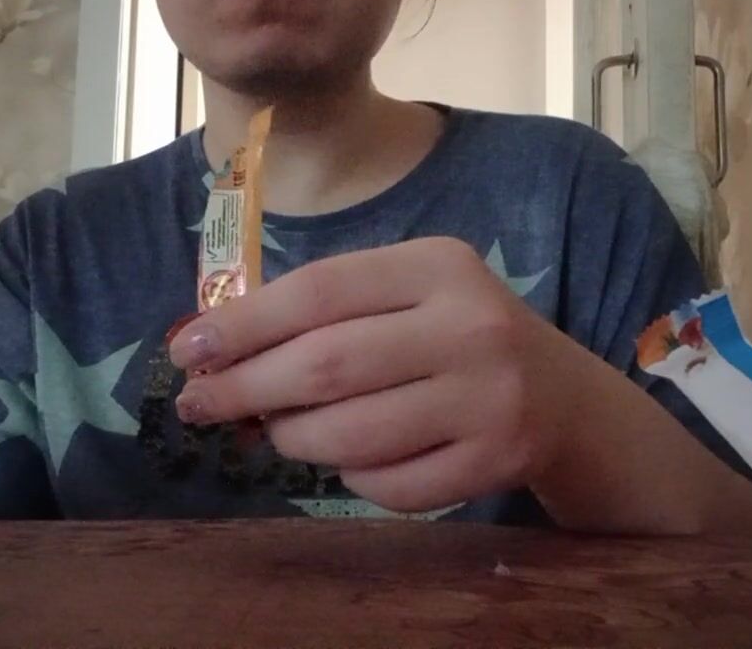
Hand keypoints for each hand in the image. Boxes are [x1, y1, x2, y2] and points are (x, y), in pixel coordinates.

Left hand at [168, 237, 595, 512]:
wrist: (561, 396)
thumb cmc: (457, 334)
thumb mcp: (408, 293)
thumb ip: (328, 308)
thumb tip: (217, 348)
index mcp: (439, 265)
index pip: (319, 291)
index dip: (243, 324)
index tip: (189, 350)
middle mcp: (470, 327)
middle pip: (327, 365)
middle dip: (246, 389)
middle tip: (199, 405)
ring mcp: (489, 399)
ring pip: (351, 435)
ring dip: (292, 438)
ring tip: (276, 430)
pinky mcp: (495, 462)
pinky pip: (388, 485)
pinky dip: (349, 477)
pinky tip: (346, 458)